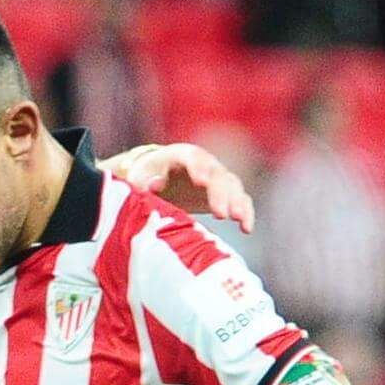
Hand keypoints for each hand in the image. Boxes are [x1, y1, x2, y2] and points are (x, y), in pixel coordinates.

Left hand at [104, 143, 254, 234]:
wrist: (156, 180)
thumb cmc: (144, 180)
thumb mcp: (138, 180)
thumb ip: (144, 183)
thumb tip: (153, 185)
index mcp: (180, 155)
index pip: (192, 158)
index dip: (198, 168)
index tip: (202, 181)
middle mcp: (204, 163)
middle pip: (217, 174)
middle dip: (220, 193)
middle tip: (221, 214)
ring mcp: (217, 178)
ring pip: (232, 186)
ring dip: (237, 203)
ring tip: (238, 220)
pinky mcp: (225, 194)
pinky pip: (240, 201)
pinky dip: (245, 213)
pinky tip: (246, 229)